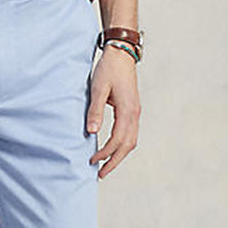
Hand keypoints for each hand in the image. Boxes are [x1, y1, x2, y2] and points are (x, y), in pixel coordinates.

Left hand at [86, 45, 139, 177]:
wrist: (121, 54)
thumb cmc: (108, 69)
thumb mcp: (98, 88)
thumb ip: (95, 110)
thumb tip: (92, 132)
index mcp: (127, 110)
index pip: (117, 140)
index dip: (105, 153)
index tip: (92, 161)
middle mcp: (135, 113)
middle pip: (128, 145)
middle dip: (114, 161)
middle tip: (101, 174)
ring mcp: (135, 112)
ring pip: (131, 141)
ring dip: (119, 155)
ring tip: (106, 165)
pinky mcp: (133, 109)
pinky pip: (130, 133)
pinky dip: (122, 145)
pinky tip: (112, 148)